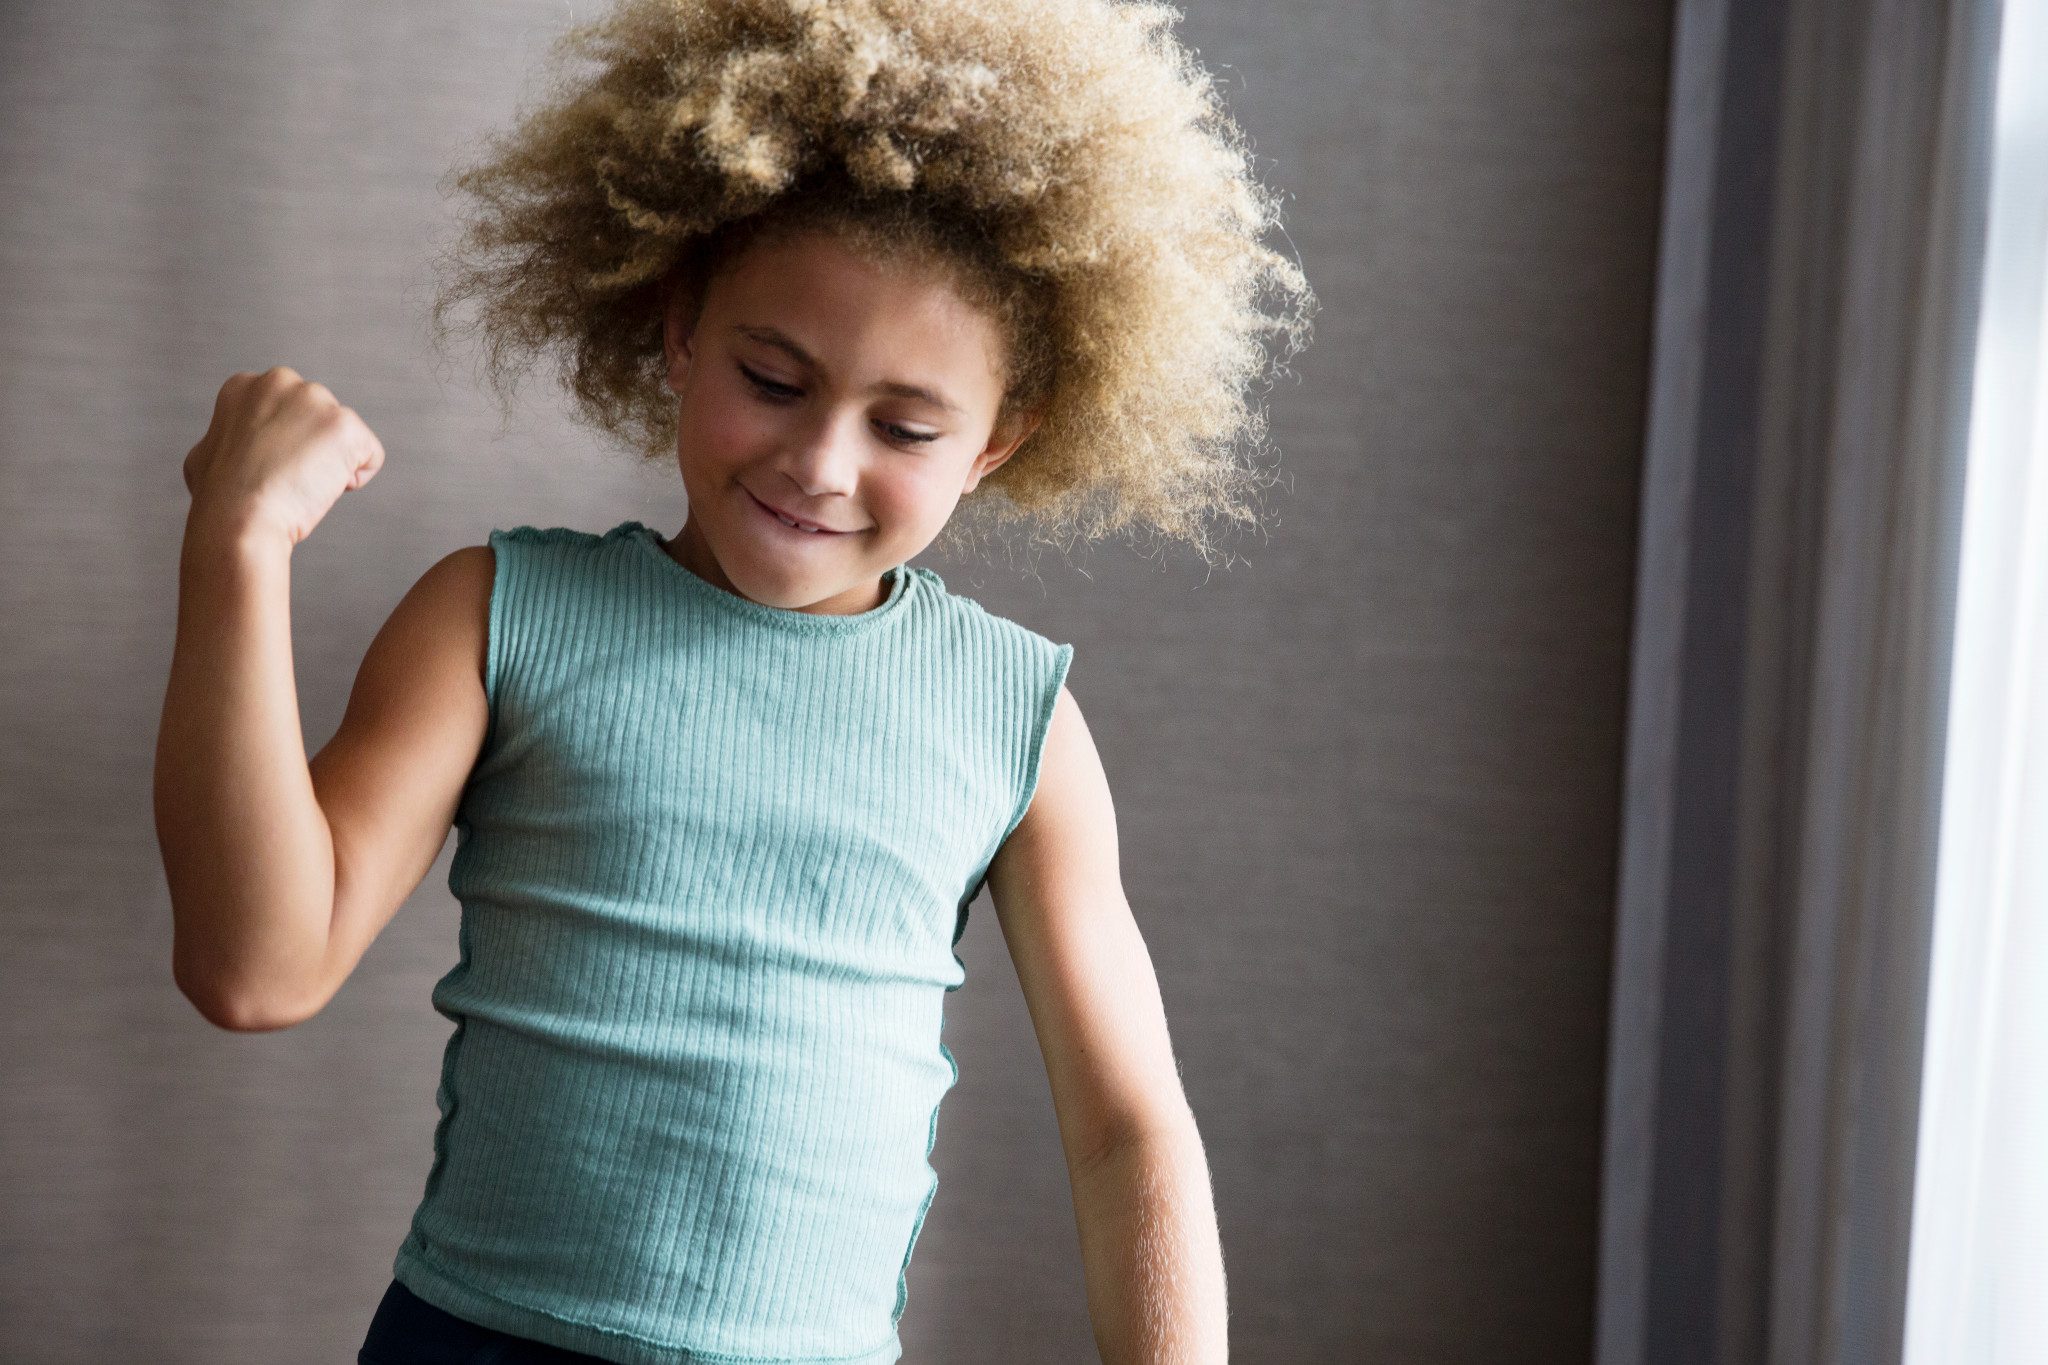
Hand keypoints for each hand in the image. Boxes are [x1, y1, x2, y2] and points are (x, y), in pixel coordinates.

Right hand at [182, 366, 385, 546]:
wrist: (239, 516)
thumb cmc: (220, 497)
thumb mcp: (206, 454)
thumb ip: (229, 438)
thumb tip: (234, 445)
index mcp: (247, 385)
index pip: (289, 413)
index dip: (280, 447)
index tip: (263, 465)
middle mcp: (282, 381)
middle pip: (319, 420)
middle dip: (310, 450)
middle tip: (283, 476)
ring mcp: (316, 399)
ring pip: (343, 438)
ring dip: (331, 464)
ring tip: (298, 482)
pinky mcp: (345, 425)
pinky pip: (370, 455)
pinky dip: (355, 478)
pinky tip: (323, 488)